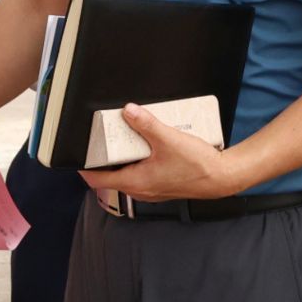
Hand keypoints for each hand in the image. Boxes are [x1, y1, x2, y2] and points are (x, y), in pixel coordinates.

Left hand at [80, 104, 240, 202]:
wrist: (222, 178)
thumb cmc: (198, 166)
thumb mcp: (168, 139)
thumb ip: (146, 124)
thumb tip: (128, 111)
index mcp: (135, 182)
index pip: (96, 180)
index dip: (84, 167)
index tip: (79, 155)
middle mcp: (140, 190)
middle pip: (111, 176)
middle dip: (105, 158)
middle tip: (103, 140)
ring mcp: (151, 190)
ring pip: (127, 175)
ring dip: (123, 159)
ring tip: (125, 139)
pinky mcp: (162, 186)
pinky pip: (141, 174)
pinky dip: (138, 162)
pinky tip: (148, 146)